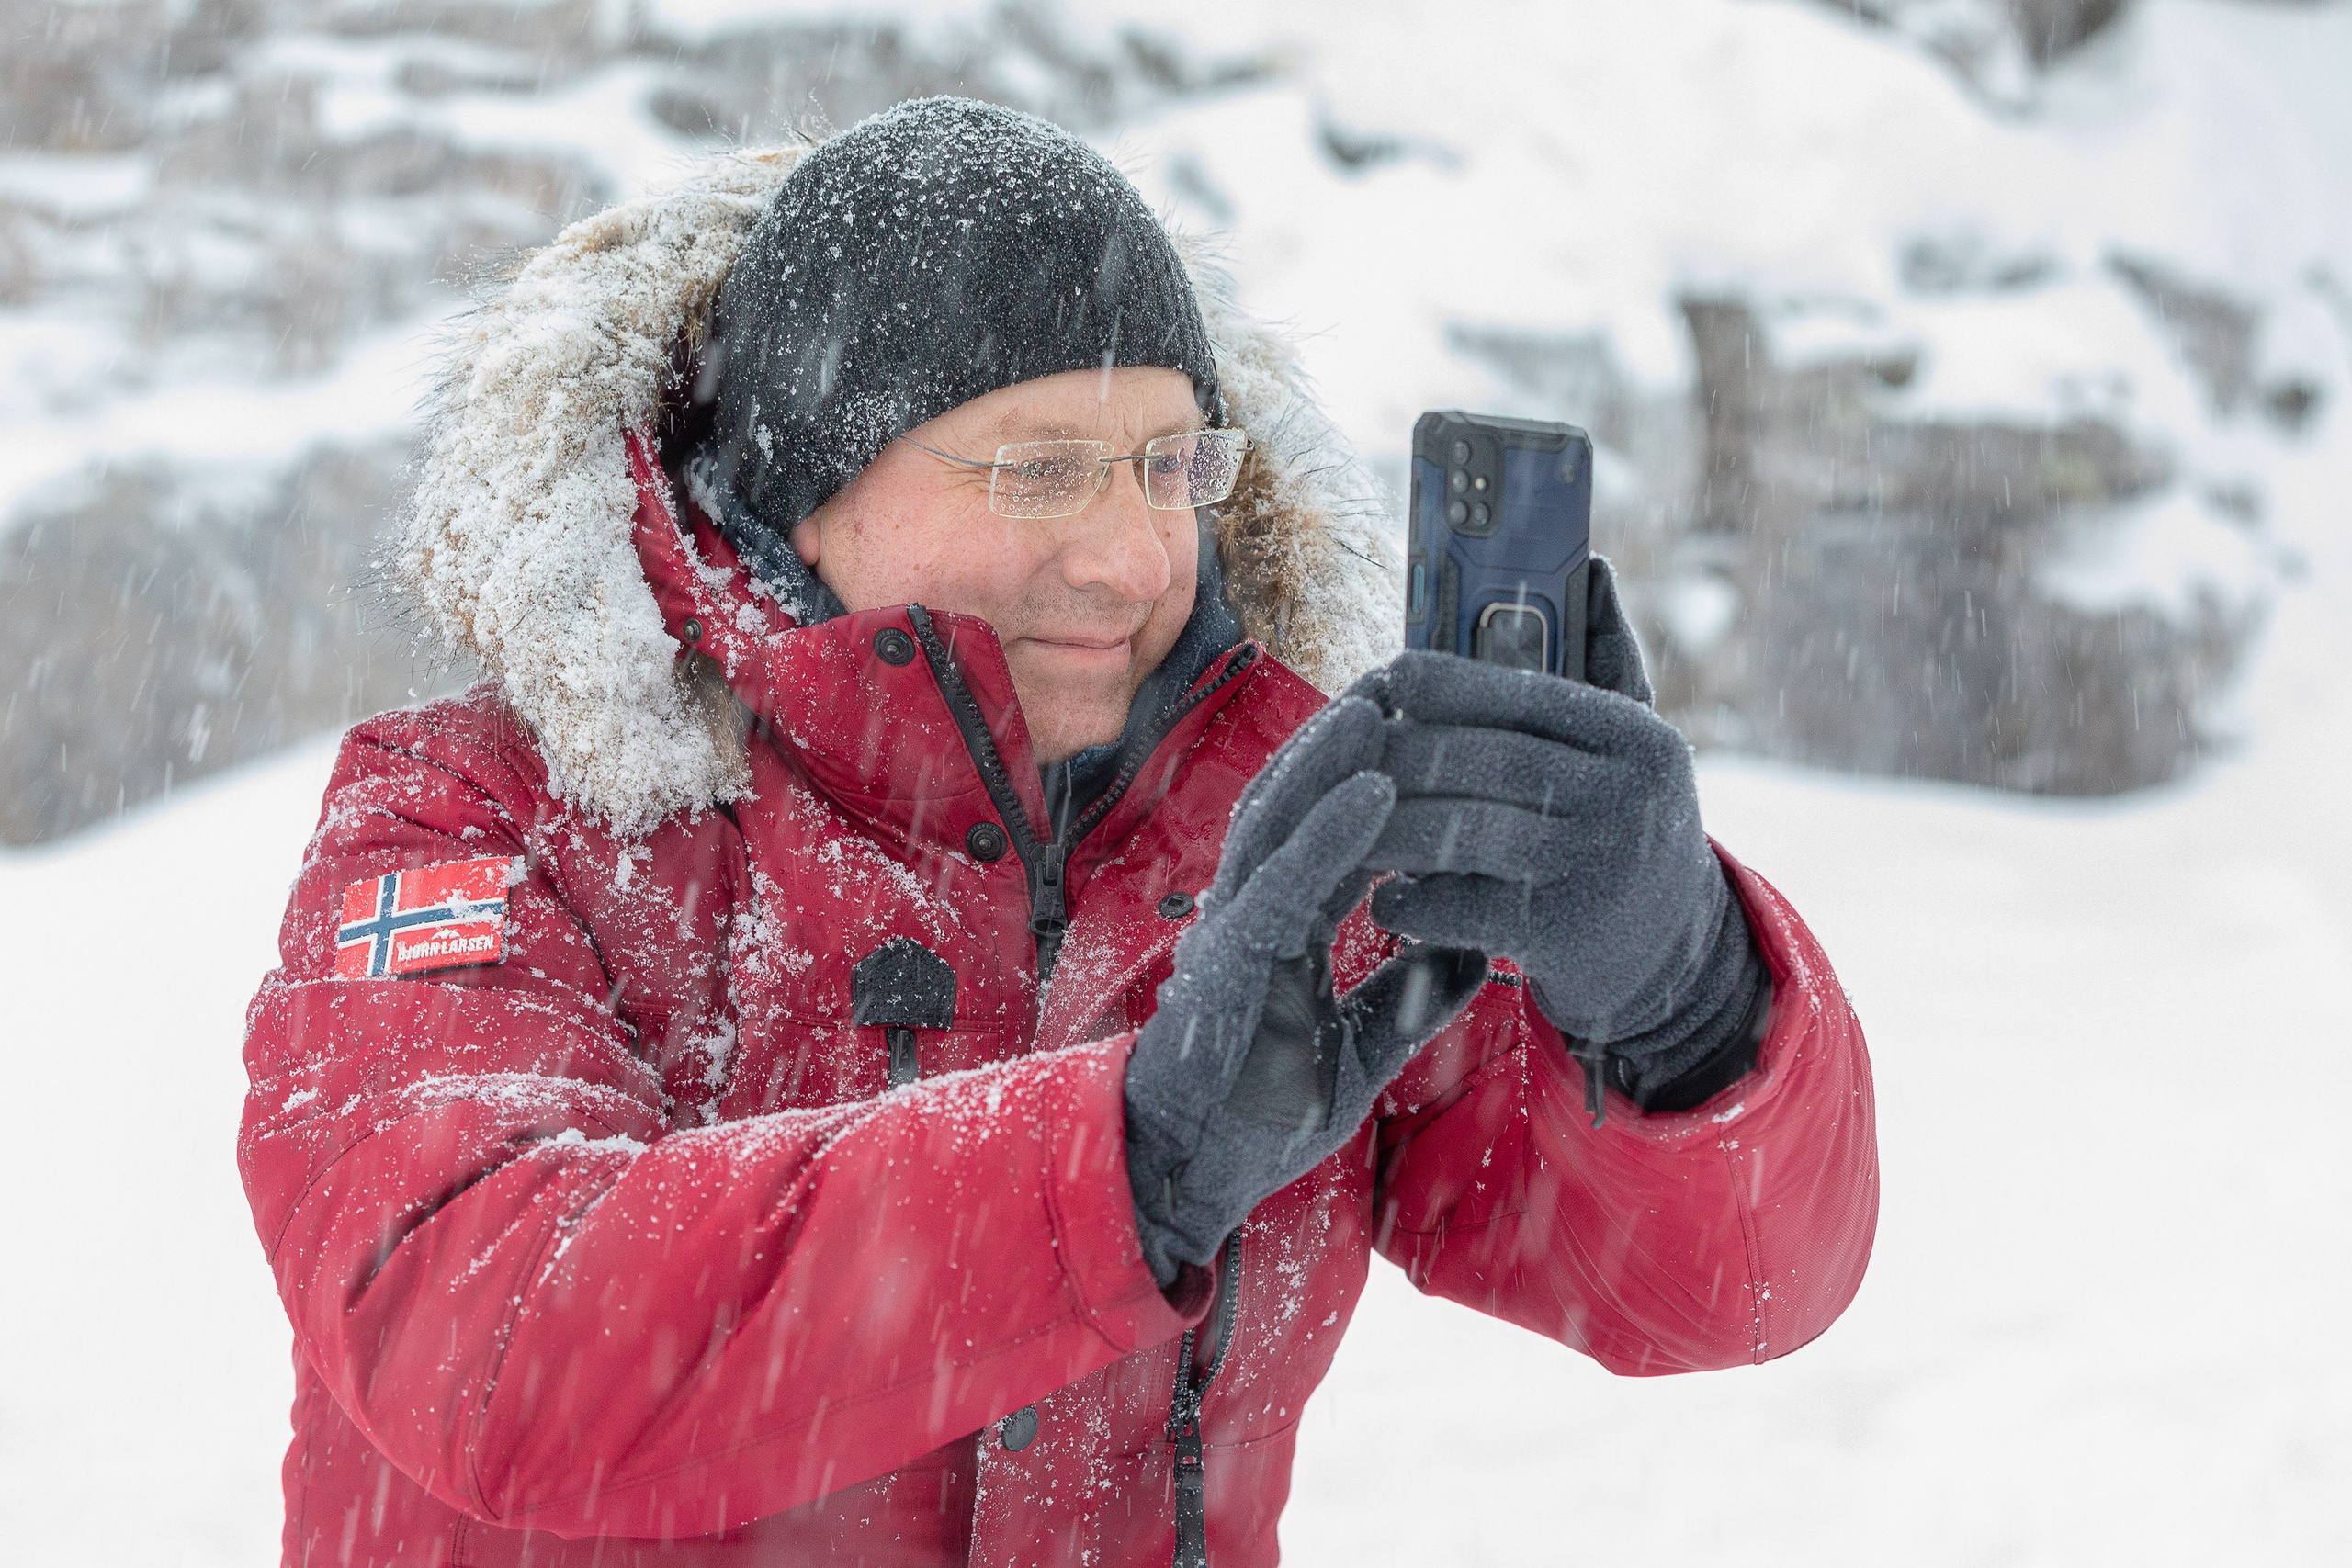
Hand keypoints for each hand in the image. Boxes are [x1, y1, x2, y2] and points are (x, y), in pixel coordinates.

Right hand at [1124, 696, 1486, 1287]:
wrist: (1191, 1176)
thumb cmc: (1259, 1117)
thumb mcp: (1363, 1051)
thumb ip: (1411, 997)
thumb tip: (1478, 952)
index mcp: (1283, 928)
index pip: (1333, 836)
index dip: (1377, 786)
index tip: (1432, 745)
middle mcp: (1253, 913)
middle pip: (1299, 806)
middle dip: (1348, 747)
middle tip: (1406, 688)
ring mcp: (1235, 929)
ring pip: (1283, 821)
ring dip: (1335, 761)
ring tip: (1388, 708)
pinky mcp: (1231, 960)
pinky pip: (1286, 879)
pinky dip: (1329, 831)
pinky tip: (1374, 792)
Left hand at [1354, 559, 1766, 1102]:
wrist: (1674, 964)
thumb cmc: (1622, 833)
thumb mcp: (1630, 750)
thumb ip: (1605, 659)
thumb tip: (1589, 563)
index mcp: (1639, 737)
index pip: (1522, 692)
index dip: (1442, 683)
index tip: (1382, 678)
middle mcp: (1628, 797)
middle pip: (1480, 759)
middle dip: (1396, 754)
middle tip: (1335, 754)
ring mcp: (1597, 869)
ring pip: (1460, 830)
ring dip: (1387, 829)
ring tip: (1338, 826)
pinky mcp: (1564, 937)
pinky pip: (1460, 907)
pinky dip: (1411, 901)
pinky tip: (1383, 899)